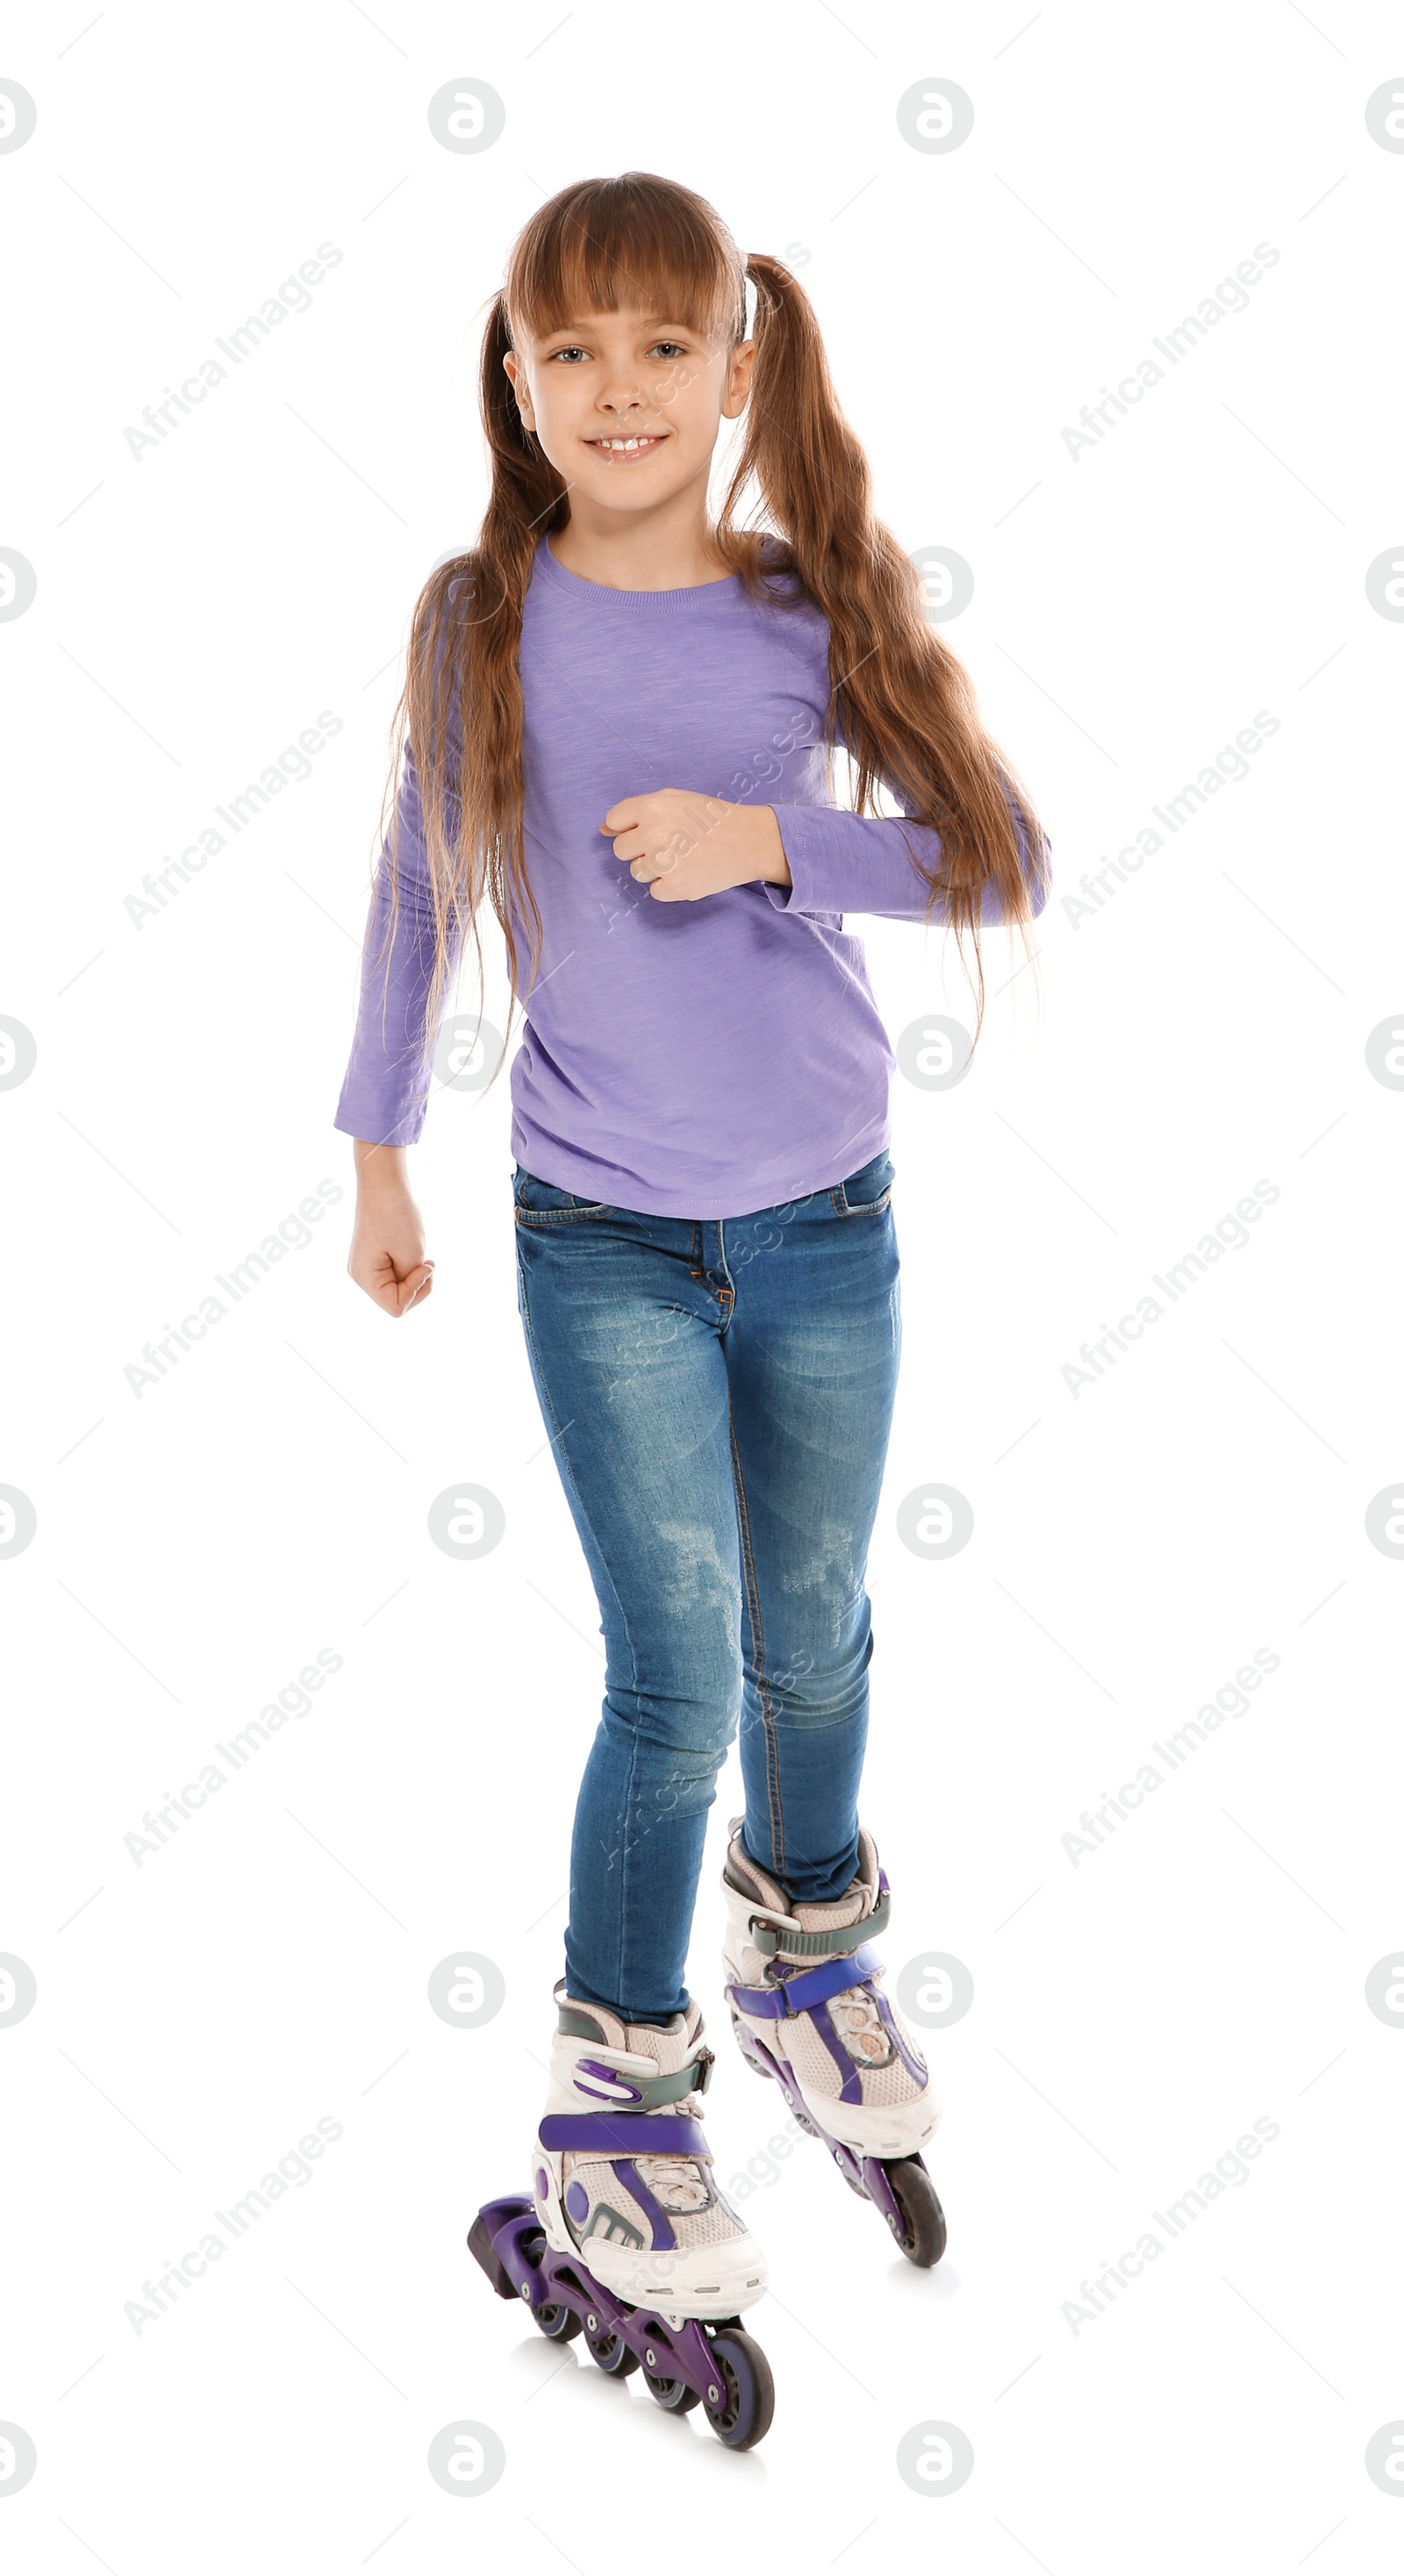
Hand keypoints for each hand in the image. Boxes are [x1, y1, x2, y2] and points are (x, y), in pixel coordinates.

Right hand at [347, 1142, 434, 1317]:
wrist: (385, 1182)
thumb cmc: (398, 1215)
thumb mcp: (413, 1255)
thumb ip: (413, 1282)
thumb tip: (410, 1290)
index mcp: (364, 1277)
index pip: (397, 1308)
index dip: (416, 1291)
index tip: (424, 1265)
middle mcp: (360, 1275)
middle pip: (396, 1300)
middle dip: (417, 1285)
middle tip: (427, 1260)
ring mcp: (365, 1266)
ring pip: (398, 1288)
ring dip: (413, 1274)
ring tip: (418, 1251)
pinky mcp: (373, 1258)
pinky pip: (396, 1274)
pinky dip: (408, 1266)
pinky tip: (411, 1249)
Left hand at [600, 790, 790, 901]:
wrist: (747, 841)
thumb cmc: (710, 817)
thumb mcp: (674, 800)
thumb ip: (636, 812)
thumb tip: (602, 831)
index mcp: (652, 807)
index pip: (614, 820)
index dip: (628, 825)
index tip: (647, 828)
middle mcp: (654, 834)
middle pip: (620, 850)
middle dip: (638, 848)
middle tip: (667, 844)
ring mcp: (664, 863)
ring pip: (636, 872)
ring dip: (653, 868)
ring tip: (680, 858)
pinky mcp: (675, 887)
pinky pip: (654, 891)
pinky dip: (668, 885)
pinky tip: (687, 871)